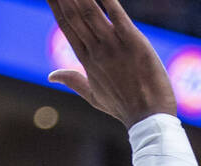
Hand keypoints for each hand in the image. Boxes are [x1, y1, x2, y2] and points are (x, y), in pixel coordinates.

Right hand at [47, 0, 175, 126]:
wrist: (149, 119)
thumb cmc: (124, 108)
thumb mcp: (94, 97)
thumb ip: (73, 81)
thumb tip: (51, 75)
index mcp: (86, 60)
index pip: (66, 25)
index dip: (56, 5)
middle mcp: (96, 49)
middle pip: (75, 14)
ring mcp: (114, 45)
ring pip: (90, 11)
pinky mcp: (134, 41)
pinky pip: (117, 14)